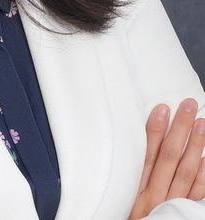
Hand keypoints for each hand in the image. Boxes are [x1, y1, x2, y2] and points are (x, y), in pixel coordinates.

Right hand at [129, 98, 204, 219]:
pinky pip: (195, 196)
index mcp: (133, 190)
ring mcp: (169, 207)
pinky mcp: (180, 216)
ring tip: (202, 124)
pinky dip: (202, 178)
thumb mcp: (118, 197)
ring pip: (185, 172)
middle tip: (188, 106)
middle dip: (179, 129)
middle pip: (168, 157)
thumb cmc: (123, 218)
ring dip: (194, 146)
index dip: (154, 129)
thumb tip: (130, 144)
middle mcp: (152, 197)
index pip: (146, 153)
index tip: (163, 108)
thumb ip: (125, 175)